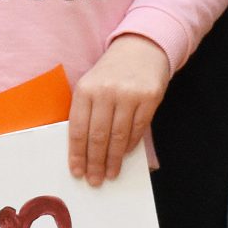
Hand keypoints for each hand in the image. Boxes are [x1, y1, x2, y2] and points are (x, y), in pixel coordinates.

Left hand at [71, 34, 170, 182]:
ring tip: (110, 174)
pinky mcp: (150, 97)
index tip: (77, 172)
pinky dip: (130, 145)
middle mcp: (106, 92)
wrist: (141, 47)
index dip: (77, 154)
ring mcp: (129, 94)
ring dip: (114, 159)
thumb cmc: (111, 73)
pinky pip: (138, 128)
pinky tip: (125, 154)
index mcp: (85, 89)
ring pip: (119, 136)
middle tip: (95, 180)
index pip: (78, 129)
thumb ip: (86, 112)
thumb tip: (83, 150)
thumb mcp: (91, 85)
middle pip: (98, 136)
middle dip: (95, 162)